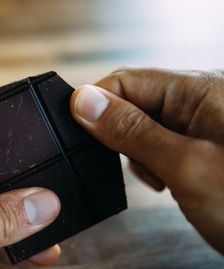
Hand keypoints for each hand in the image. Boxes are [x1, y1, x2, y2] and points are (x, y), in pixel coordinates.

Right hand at [70, 67, 223, 253]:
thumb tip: (85, 102)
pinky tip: (168, 181)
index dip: (97, 103)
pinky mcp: (197, 147)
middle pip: (133, 103)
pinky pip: (156, 145)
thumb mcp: (184, 167)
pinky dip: (152, 165)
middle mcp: (198, 103)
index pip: (127, 80)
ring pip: (141, 127)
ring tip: (163, 178)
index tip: (78, 130)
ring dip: (138, 154)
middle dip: (121, 135)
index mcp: (198, 92)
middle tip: (139, 163)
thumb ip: (132, 131)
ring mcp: (198, 126)